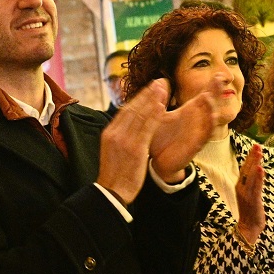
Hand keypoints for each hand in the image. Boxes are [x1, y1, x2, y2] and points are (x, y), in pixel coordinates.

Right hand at [97, 80, 166, 203]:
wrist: (111, 192)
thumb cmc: (115, 174)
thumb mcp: (113, 151)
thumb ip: (120, 137)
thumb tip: (129, 127)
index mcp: (109, 133)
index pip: (125, 111)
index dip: (139, 98)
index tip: (149, 89)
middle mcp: (115, 133)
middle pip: (133, 108)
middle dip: (147, 93)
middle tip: (159, 81)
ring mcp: (124, 140)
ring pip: (140, 114)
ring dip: (153, 99)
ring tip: (163, 87)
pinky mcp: (135, 148)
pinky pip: (147, 127)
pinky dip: (154, 115)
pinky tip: (163, 106)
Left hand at [149, 77, 235, 181]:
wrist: (157, 161)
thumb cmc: (160, 137)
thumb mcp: (159, 116)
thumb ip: (160, 100)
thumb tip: (160, 81)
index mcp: (189, 112)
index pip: (203, 96)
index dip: (212, 86)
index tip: (219, 74)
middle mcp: (197, 121)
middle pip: (210, 104)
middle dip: (215, 93)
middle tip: (220, 79)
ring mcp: (197, 133)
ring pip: (210, 119)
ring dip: (210, 109)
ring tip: (208, 97)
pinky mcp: (195, 146)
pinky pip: (205, 136)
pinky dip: (208, 128)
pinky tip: (210, 120)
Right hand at [235, 144, 265, 246]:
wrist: (248, 227)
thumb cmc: (251, 211)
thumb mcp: (250, 194)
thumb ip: (253, 183)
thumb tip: (258, 172)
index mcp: (240, 185)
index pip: (245, 168)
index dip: (250, 157)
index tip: (255, 147)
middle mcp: (241, 188)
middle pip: (246, 169)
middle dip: (252, 156)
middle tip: (257, 145)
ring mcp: (246, 193)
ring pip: (251, 175)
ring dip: (255, 163)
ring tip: (259, 153)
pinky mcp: (252, 199)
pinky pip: (256, 186)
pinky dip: (258, 177)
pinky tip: (260, 169)